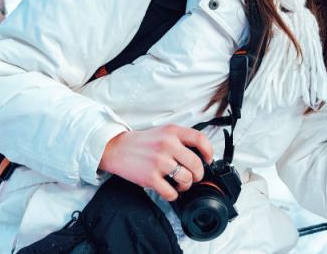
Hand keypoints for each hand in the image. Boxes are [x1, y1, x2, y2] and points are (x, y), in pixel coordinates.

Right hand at [98, 124, 213, 200]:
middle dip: (198, 174)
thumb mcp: (163, 132)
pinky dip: (173, 194)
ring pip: (186, 179)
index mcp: (172, 132)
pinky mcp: (150, 177)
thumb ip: (181, 139)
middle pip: (196, 164)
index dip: (209, 152)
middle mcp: (167, 145)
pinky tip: (170, 190)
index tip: (208, 159)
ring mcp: (159, 162)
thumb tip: (201, 154)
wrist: (117, 149)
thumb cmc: (142, 143)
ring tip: (181, 183)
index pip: (200, 139)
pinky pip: (171, 192)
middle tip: (194, 176)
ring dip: (186, 185)